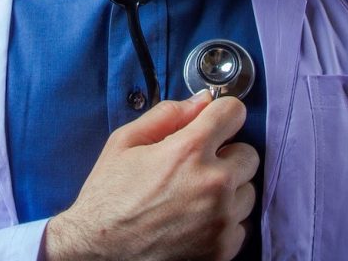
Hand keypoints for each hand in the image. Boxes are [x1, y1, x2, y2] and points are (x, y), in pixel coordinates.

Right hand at [43, 92, 259, 260]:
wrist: (99, 253)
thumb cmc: (108, 197)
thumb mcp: (125, 143)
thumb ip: (167, 115)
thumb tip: (202, 101)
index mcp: (188, 151)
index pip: (234, 112)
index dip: (221, 114)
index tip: (213, 124)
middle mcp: (213, 184)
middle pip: (248, 153)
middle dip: (226, 154)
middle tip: (196, 167)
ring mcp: (222, 219)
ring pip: (247, 190)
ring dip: (227, 189)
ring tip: (193, 196)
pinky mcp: (224, 248)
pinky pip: (241, 223)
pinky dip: (223, 220)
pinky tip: (194, 220)